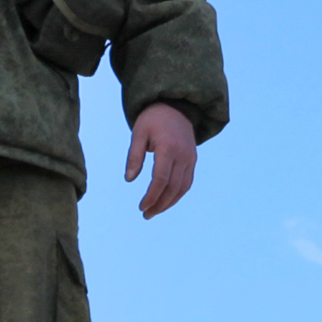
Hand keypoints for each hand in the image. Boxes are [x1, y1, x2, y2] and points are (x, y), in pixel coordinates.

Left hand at [125, 102, 197, 218]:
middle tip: (146, 214)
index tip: (141, 206)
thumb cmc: (153, 119)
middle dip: (159, 204)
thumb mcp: (138, 133)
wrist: (176, 106)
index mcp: (168, 148)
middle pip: (173, 187)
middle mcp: (183, 155)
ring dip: (169, 203)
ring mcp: (190, 158)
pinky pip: (187, 182)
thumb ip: (134, 156)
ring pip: (182, 188)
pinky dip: (177, 194)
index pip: (161, 179)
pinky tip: (166, 201)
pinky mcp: (192, 160)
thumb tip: (129, 179)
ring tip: (154, 211)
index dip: (151, 196)